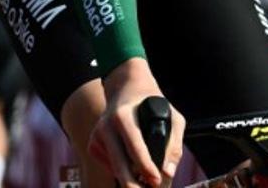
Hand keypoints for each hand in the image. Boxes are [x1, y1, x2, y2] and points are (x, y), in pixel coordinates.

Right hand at [89, 58, 185, 187]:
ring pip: (114, 168)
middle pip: (119, 164)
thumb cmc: (153, 104)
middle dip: (135, 184)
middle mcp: (106, 125)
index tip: (157, 180)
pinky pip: (109, 166)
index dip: (146, 167)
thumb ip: (174, 143)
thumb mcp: (172, 116)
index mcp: (123, 115)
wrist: (127, 89)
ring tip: (147, 181)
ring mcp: (97, 136)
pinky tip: (133, 166)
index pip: (134, 146)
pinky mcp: (93, 144)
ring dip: (131, 180)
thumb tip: (168, 172)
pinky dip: (122, 171)